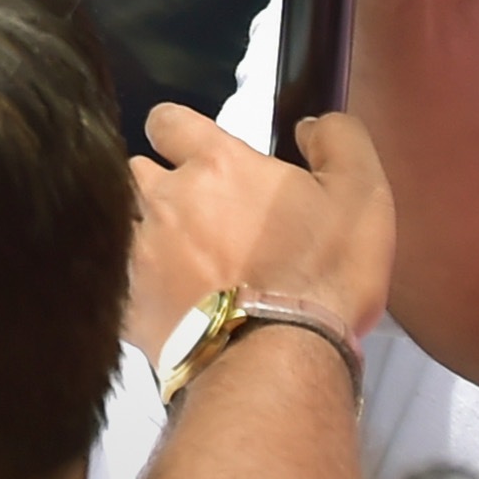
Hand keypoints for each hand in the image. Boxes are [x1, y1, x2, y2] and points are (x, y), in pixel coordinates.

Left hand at [130, 105, 393, 356]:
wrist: (282, 357)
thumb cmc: (324, 272)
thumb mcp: (361, 194)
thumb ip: (338, 141)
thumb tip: (310, 124)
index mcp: (216, 164)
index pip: (168, 120)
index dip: (178, 133)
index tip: (195, 154)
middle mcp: (165, 197)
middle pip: (137, 170)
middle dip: (159, 185)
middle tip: (195, 215)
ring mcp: (140, 250)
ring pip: (122, 221)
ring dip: (144, 232)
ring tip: (176, 259)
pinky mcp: (128, 302)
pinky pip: (118, 279)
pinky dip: (136, 285)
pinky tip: (164, 301)